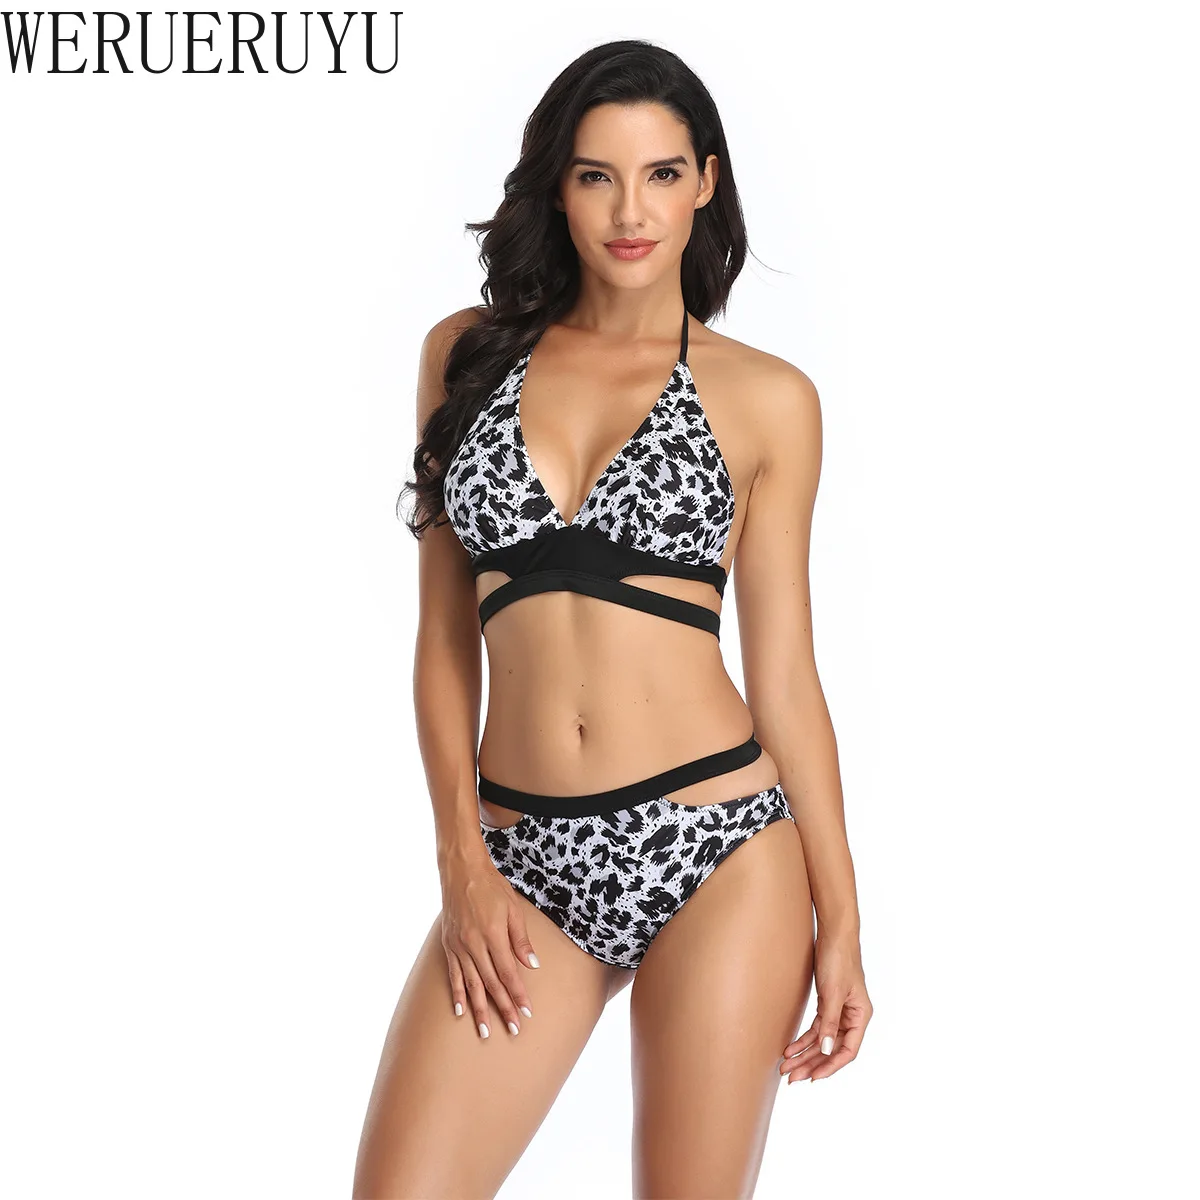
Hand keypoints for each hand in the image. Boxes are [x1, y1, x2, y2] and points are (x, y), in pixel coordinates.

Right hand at [439, 849, 539, 1040]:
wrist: (461, 871)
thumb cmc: (492, 887)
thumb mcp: (513, 909)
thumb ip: (521, 940)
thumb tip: (532, 965)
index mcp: (493, 935)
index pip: (509, 973)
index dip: (518, 995)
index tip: (527, 1013)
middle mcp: (474, 945)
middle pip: (491, 984)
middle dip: (503, 1008)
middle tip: (513, 1030)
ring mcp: (459, 946)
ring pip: (471, 984)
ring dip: (480, 1010)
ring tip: (485, 1032)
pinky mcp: (448, 945)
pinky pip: (453, 975)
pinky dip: (457, 994)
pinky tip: (461, 1011)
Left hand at [780, 926, 871, 1082]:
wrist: (833, 933)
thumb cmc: (839, 959)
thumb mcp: (832, 992)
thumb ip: (829, 1022)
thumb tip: (826, 1050)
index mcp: (860, 1016)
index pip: (848, 1051)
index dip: (830, 1066)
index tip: (812, 1077)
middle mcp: (852, 1016)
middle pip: (832, 1048)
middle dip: (811, 1064)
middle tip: (791, 1077)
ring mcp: (839, 1010)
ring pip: (822, 1040)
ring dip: (804, 1054)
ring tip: (786, 1066)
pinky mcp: (827, 1003)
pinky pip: (816, 1027)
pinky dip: (803, 1038)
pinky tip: (790, 1048)